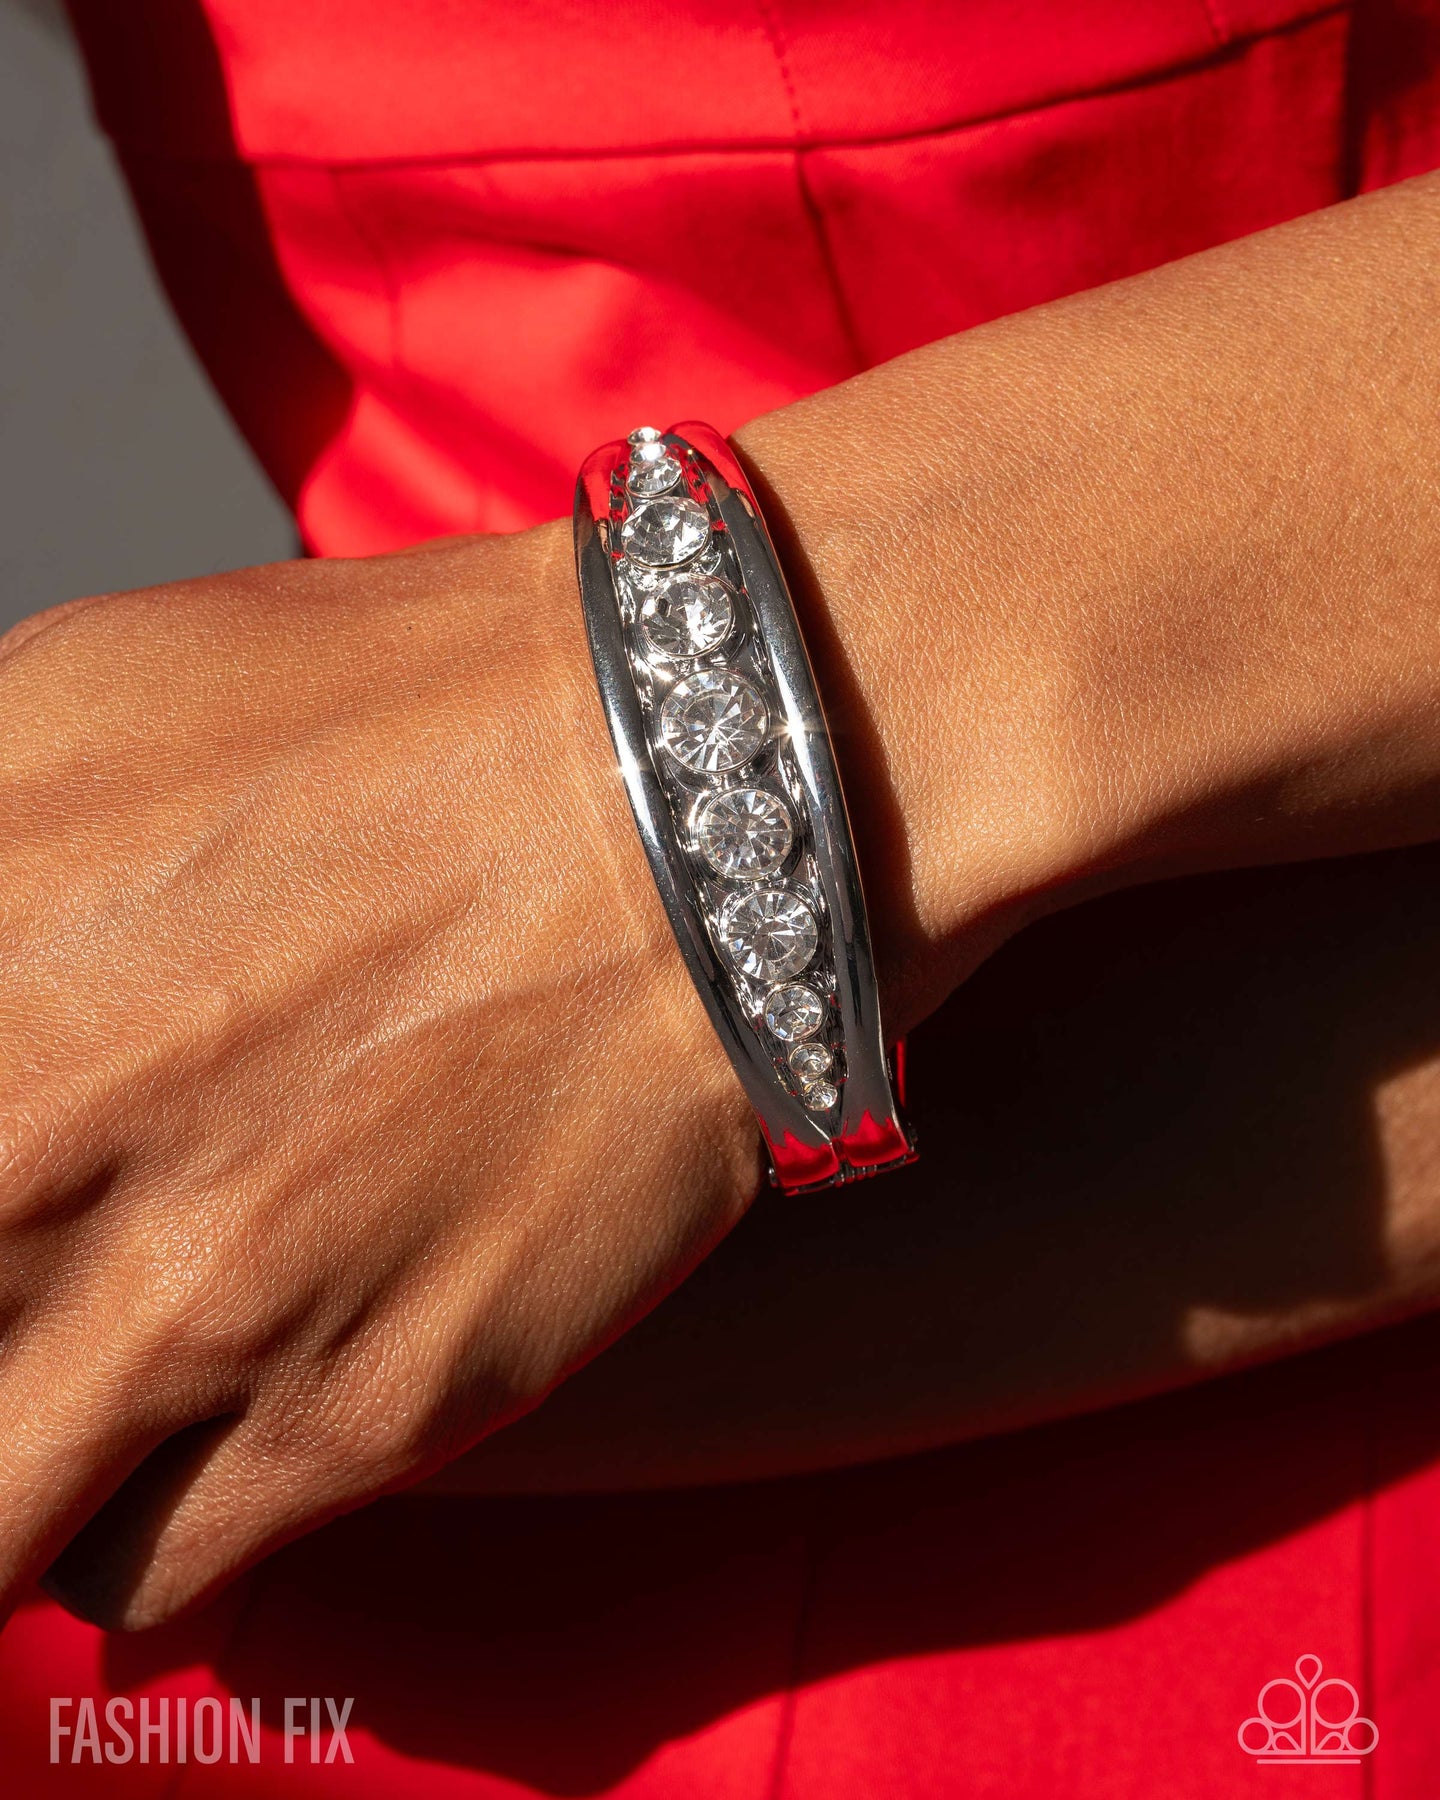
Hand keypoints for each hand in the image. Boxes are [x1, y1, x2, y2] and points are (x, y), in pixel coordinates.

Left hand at [0, 522, 757, 1629]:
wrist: (692, 807)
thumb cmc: (402, 721)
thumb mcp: (64, 700)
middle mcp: (38, 1153)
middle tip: (47, 1239)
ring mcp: (199, 1310)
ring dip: (6, 1460)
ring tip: (75, 1369)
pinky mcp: (357, 1412)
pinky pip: (134, 1579)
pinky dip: (122, 1524)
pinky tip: (184, 1411)